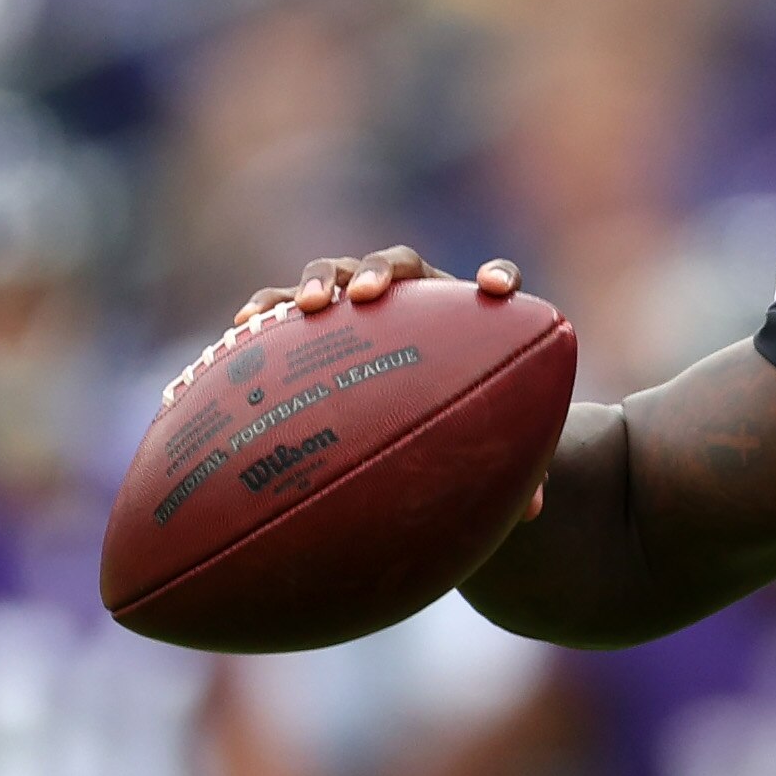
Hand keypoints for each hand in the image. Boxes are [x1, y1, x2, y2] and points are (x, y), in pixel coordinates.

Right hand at [231, 246, 539, 519]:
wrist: (399, 407)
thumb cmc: (447, 422)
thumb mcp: (476, 441)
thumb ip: (505, 463)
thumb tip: (533, 511)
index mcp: (461, 317)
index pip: (489, 284)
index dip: (498, 279)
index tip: (497, 289)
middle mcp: (408, 297)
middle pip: (399, 264)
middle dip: (385, 272)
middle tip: (371, 295)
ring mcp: (354, 302)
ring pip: (336, 272)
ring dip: (323, 281)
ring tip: (311, 307)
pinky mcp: (309, 320)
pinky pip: (281, 305)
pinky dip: (265, 308)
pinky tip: (242, 326)